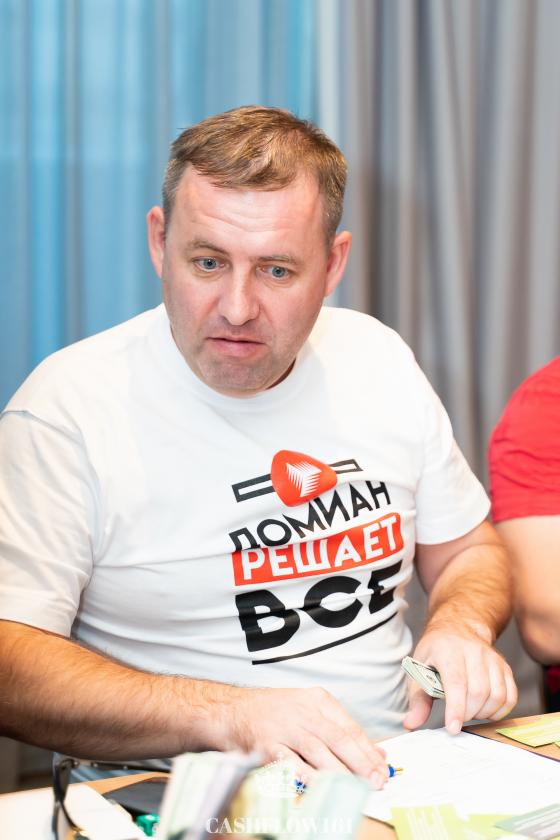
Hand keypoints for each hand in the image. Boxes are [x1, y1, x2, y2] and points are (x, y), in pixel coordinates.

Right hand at [220, 685, 388, 787]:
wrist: (232, 710)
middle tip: (376, 781)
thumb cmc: (276, 712)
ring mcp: (284, 727)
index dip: (368, 750)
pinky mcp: (267, 745)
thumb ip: (343, 730)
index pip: (349, 728)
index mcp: (317, 700)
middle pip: (338, 739)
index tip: (382, 768)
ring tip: (356, 788)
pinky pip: (291, 764)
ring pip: (318, 752)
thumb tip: (378, 754)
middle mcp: (302, 711)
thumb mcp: (311, 710)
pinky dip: (307, 776)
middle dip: (360, 763)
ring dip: (340, 773)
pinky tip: (322, 787)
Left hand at [402, 623, 517, 734]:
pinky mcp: (504, 667)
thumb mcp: (420, 669)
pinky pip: (510, 696)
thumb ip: (417, 698)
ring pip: (497, 696)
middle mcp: (473, 652)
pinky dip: (500, 710)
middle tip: (458, 716)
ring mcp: (492, 658)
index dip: (456, 709)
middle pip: (478, 692)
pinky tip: (486, 710)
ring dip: (484, 713)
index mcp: (447, 650)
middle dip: (468, 714)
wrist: (458, 627)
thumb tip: (411, 723)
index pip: (456, 683)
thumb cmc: (436, 652)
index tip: (453, 729)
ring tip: (470, 711)